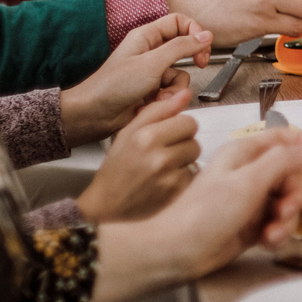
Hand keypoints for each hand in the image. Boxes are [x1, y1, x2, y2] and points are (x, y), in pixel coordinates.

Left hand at [59, 13, 211, 146]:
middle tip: (200, 63)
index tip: (203, 45)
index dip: (194, 31)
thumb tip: (205, 35)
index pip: (179, 22)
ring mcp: (152, 71)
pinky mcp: (152, 89)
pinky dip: (168, 97)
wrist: (93, 115)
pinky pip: (172, 89)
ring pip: (181, 72)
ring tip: (162, 95)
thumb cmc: (112, 86)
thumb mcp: (152, 63)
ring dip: (176, 86)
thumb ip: (181, 47)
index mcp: (146, 36)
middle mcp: (150, 51)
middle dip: (192, 58)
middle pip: (184, 47)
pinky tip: (155, 102)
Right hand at [77, 91, 198, 221]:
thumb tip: (185, 93)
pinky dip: (182, 179)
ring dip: (184, 163)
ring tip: (162, 169)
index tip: (167, 136)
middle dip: (182, 145)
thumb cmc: (117, 168)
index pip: (189, 122)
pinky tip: (164, 182)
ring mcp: (168, 177)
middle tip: (163, 154)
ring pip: (195, 160)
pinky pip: (193, 177)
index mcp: (146, 136)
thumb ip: (158, 110)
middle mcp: (158, 157)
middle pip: (195, 141)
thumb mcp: (129, 133)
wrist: (106, 207)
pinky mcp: (175, 194)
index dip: (179, 129)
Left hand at [91, 128, 301, 301]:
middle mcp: (250, 173)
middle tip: (284, 210)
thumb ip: (283, 161)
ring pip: (287, 201)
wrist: (175, 254)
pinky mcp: (251, 224)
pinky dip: (277, 233)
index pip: (284, 138)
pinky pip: (278, 222)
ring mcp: (251, 199)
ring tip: (272, 233)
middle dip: (294, 194)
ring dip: (287, 218)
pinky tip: (267, 242)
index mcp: (245, 153)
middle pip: (292, 174)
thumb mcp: (248, 182)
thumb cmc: (204, 214)